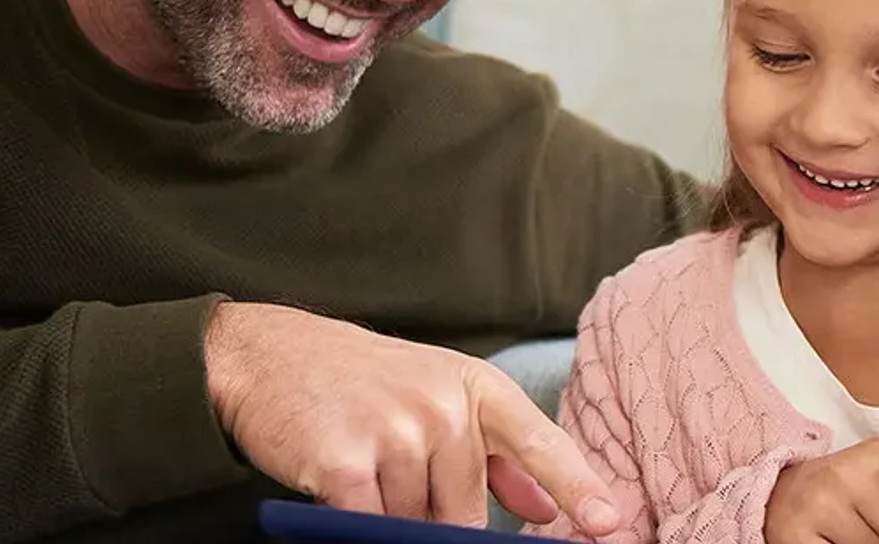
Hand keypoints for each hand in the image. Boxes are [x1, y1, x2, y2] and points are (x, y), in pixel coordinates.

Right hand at [205, 302, 620, 534]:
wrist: (269, 354)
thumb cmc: (365, 381)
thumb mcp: (442, 397)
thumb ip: (499, 456)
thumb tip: (549, 508)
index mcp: (477, 388)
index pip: (540, 444)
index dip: (579, 486)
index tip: (609, 523)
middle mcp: (444, 406)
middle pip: (464, 511)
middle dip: (434, 514)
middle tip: (395, 472)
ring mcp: (395, 432)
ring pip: (414, 523)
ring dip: (389, 513)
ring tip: (363, 464)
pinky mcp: (344, 463)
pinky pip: (369, 524)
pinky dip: (356, 519)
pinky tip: (338, 483)